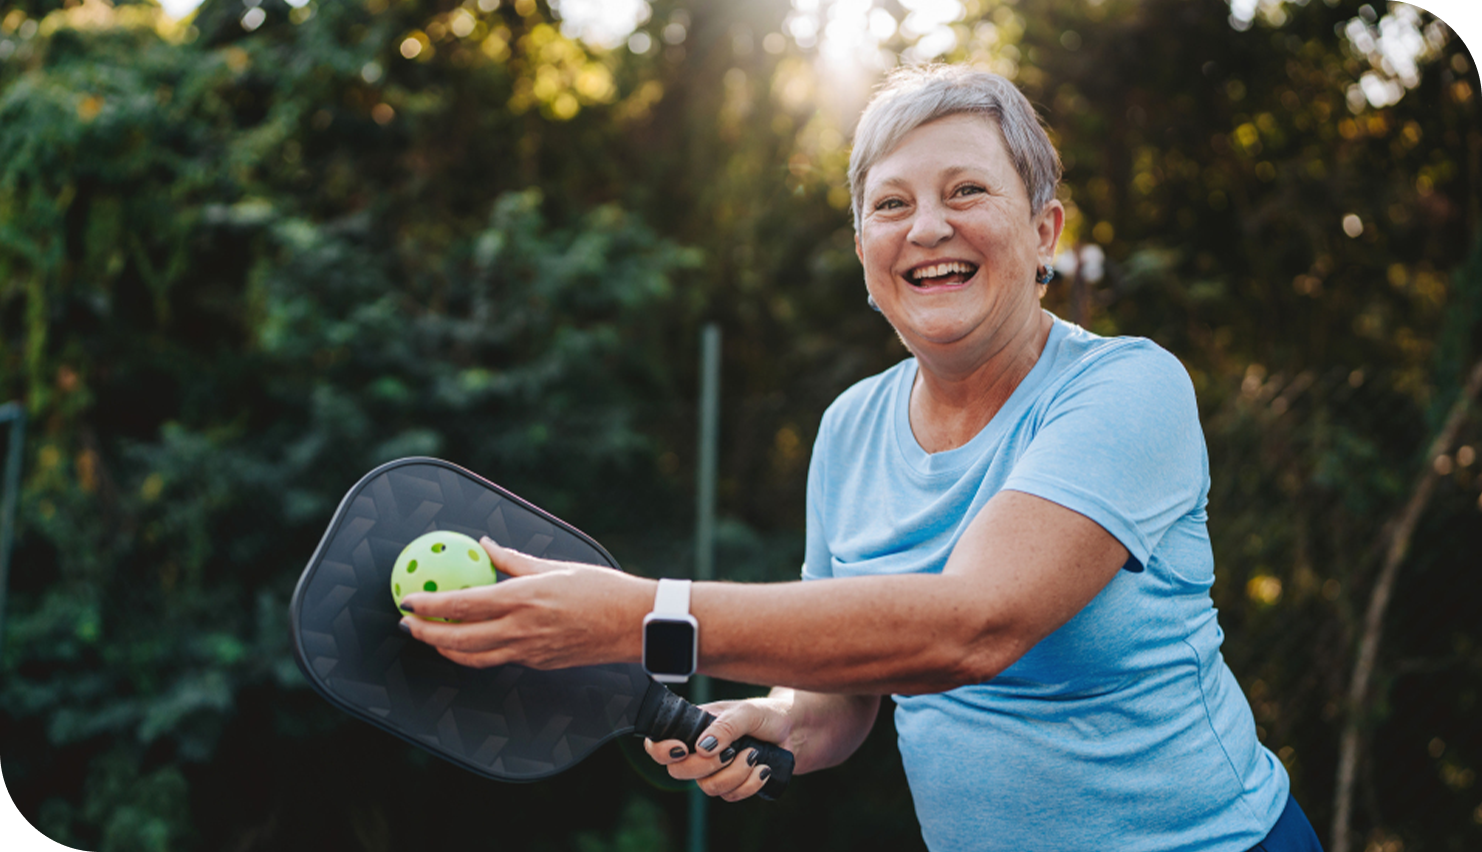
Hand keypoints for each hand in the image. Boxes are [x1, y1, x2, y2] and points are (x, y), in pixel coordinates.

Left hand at [398, 536, 652, 669]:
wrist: (635, 624)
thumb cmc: (602, 589)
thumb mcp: (555, 566)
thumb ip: (513, 559)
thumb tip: (485, 545)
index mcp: (524, 598)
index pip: (463, 604)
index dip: (429, 605)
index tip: (408, 600)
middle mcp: (522, 629)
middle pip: (459, 640)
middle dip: (426, 634)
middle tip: (409, 625)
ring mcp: (529, 651)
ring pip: (474, 658)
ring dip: (447, 650)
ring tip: (432, 638)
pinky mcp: (539, 663)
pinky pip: (498, 659)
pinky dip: (476, 653)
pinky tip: (470, 642)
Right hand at [643, 698, 793, 801]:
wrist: (794, 732)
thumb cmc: (767, 715)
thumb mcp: (747, 712)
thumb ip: (725, 726)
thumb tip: (702, 747)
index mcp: (695, 726)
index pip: (659, 743)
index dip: (661, 751)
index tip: (681, 749)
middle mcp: (699, 749)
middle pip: (680, 771)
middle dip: (707, 766)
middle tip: (732, 751)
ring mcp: (714, 770)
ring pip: (707, 787)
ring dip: (734, 774)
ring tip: (754, 755)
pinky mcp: (732, 785)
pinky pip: (729, 796)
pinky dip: (749, 785)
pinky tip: (762, 769)